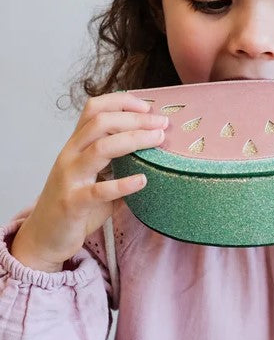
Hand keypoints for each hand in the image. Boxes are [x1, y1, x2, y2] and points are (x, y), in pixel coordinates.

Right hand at [10, 92, 169, 271]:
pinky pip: (99, 191)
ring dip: (133, 140)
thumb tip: (157, 155)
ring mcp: (70, 178)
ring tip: (158, 140)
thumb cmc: (75, 205)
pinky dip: (123, 184)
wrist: (44, 238)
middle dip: (134, 119)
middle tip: (162, 124)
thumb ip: (119, 164)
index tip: (148, 107)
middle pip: (100, 123)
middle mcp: (70, 156)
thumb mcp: (97, 177)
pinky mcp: (73, 204)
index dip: (121, 102)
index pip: (94, 109)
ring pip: (100, 149)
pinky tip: (142, 181)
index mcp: (76, 146)